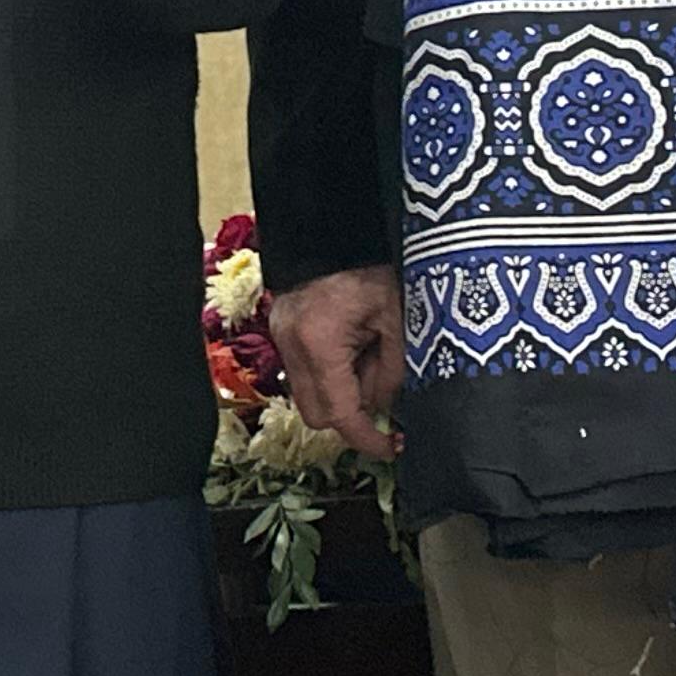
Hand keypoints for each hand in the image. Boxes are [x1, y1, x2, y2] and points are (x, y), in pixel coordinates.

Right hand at [266, 261, 404, 458]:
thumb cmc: (367, 267)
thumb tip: (386, 409)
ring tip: (367, 359)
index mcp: (320, 344)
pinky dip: (329, 375)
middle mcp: (291, 348)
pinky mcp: (280, 332)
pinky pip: (303, 373)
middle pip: (316, 415)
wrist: (327, 227)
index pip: (340, 414)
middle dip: (350, 418)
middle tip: (381, 395)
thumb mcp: (394, 318)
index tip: (390, 448)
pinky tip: (351, 349)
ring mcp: (280, 340)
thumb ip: (392, 370)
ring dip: (340, 395)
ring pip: (308, 396)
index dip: (366, 439)